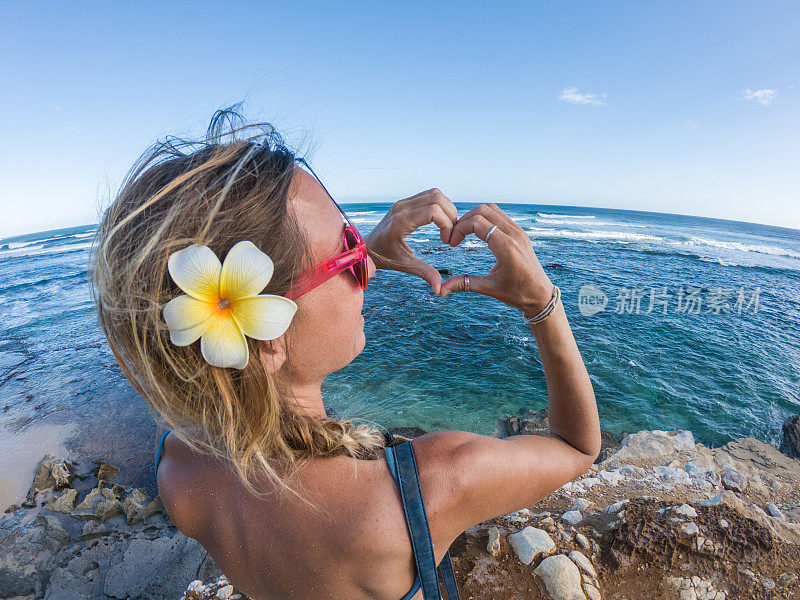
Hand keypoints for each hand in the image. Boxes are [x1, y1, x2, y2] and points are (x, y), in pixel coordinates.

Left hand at [364, 188, 457, 294]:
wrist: (366, 247)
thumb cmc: (383, 257)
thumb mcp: (404, 265)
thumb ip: (424, 273)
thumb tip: (440, 289)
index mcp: (401, 222)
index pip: (434, 211)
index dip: (447, 225)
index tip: (446, 242)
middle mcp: (402, 207)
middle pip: (438, 198)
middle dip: (450, 216)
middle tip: (450, 235)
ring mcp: (403, 203)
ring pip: (435, 194)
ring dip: (447, 209)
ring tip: (447, 229)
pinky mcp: (405, 202)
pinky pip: (429, 196)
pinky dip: (440, 206)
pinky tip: (439, 223)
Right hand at [438, 204, 553, 314]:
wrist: (541, 295)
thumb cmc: (518, 294)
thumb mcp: (490, 289)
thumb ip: (464, 284)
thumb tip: (441, 289)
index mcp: (507, 248)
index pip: (477, 223)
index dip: (459, 229)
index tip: (451, 243)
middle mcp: (514, 235)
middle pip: (483, 210)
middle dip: (464, 220)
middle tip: (455, 236)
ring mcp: (519, 231)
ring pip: (492, 209)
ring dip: (474, 217)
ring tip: (464, 233)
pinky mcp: (520, 232)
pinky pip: (500, 215)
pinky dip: (485, 218)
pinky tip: (477, 233)